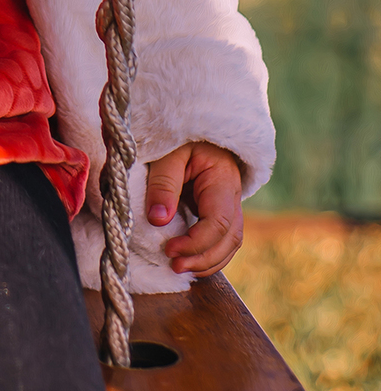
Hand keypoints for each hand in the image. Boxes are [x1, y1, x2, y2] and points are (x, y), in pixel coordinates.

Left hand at [146, 140, 243, 276]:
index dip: (196, 242)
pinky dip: (208, 253)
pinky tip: (189, 260)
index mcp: (223, 179)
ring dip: (208, 260)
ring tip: (180, 268)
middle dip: (204, 258)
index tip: (169, 249)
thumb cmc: (177, 134)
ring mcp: (227, 203)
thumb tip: (158, 221)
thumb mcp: (166, 153)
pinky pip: (220, 237)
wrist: (192, 122)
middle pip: (230, 238)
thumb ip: (163, 184)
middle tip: (174, 265)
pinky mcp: (216, 208)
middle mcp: (232, 195)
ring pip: (230, 242)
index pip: (219, 222)